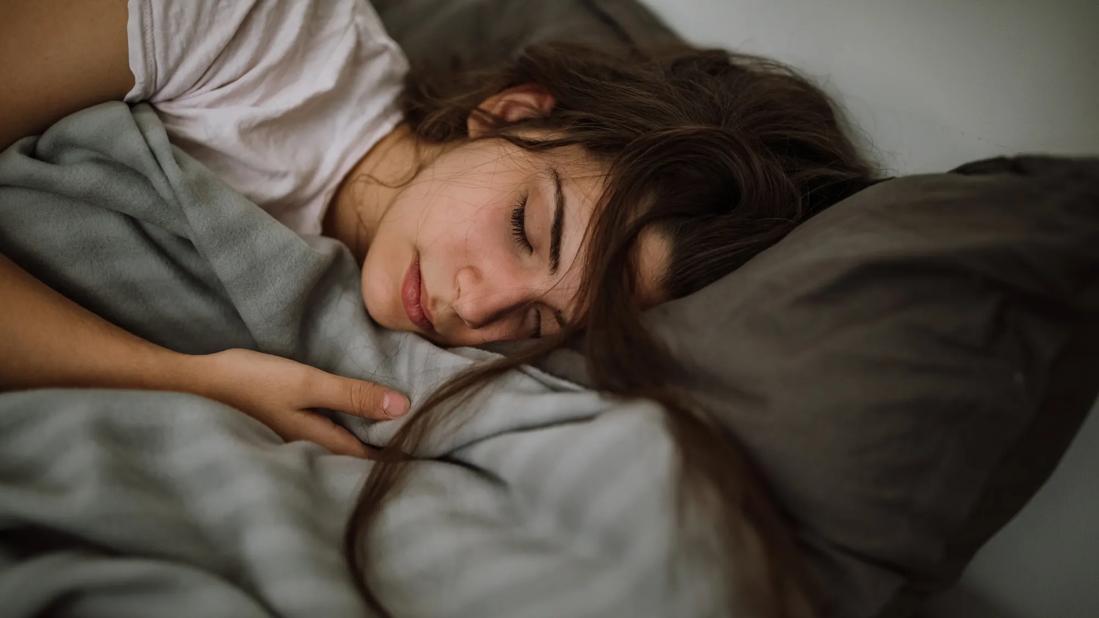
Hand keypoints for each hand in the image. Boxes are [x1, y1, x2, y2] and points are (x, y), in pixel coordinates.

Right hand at [187, 348, 409, 457]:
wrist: (188, 385)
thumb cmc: (248, 383)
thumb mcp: (305, 383)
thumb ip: (352, 395)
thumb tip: (402, 408)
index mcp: (318, 443)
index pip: (369, 459)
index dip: (398, 456)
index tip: (430, 452)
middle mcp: (307, 450)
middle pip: (354, 458)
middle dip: (383, 454)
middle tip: (421, 446)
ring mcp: (291, 442)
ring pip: (336, 448)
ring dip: (362, 442)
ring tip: (393, 434)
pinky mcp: (280, 429)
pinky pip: (320, 435)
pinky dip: (340, 430)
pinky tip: (347, 421)